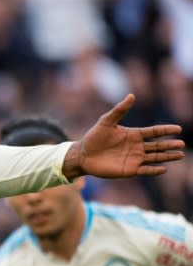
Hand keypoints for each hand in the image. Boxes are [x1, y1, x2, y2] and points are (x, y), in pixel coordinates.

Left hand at [62, 94, 184, 179]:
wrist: (83, 155)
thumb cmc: (93, 137)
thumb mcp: (106, 122)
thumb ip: (119, 110)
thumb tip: (131, 95)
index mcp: (134, 134)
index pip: (154, 132)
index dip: (166, 130)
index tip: (178, 129)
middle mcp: (137, 147)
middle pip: (158, 146)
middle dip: (170, 145)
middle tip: (181, 144)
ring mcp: (134, 159)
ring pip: (155, 157)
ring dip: (167, 157)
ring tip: (179, 155)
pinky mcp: (129, 170)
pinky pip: (145, 170)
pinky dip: (154, 170)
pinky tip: (163, 168)